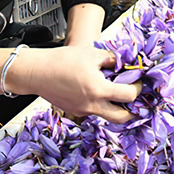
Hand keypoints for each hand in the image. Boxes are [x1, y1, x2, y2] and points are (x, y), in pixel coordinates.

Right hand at [9, 45, 137, 123]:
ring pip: (107, 116)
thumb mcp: (92, 54)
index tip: (138, 81)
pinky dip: (102, 104)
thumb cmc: (61, 61)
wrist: (36, 72)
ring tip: (118, 93)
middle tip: (134, 97)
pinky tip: (99, 91)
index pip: (129, 96)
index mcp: (99, 90)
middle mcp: (92, 105)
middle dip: (133, 110)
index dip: (138, 88)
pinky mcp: (75, 111)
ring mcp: (83, 111)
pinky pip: (94, 111)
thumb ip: (112, 59)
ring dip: (117, 108)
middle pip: (122, 118)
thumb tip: (126, 62)